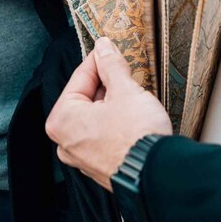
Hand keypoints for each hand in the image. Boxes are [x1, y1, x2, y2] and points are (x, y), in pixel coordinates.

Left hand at [46, 38, 171, 190]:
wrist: (158, 174)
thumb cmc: (136, 137)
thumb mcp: (125, 90)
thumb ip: (111, 65)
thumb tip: (103, 47)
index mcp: (62, 120)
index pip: (80, 77)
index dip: (99, 59)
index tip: (109, 48)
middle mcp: (66, 141)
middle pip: (86, 98)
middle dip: (107, 84)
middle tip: (125, 72)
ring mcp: (82, 157)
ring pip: (95, 117)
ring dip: (113, 103)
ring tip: (132, 96)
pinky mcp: (100, 166)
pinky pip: (103, 135)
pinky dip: (116, 123)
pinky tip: (133, 117)